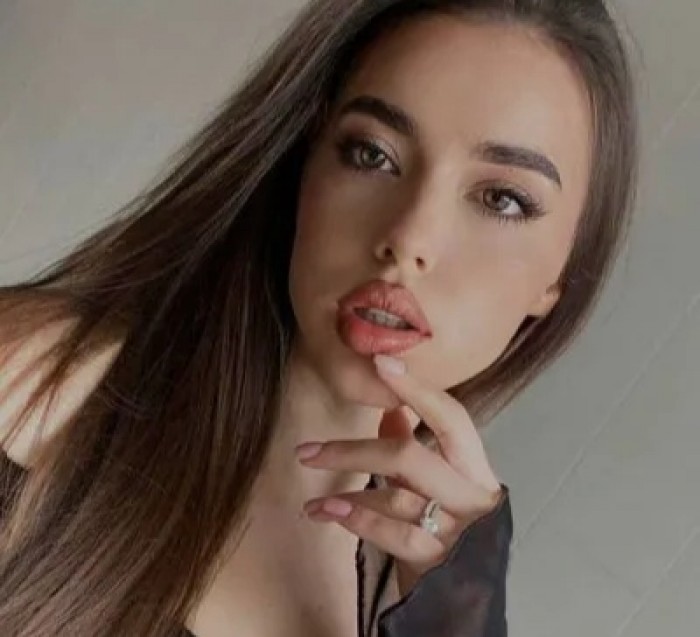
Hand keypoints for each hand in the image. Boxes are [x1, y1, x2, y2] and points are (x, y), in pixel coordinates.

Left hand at [295, 354, 503, 597]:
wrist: (468, 594)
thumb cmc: (448, 522)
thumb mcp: (437, 481)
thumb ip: (415, 444)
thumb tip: (392, 405)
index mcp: (474, 466)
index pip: (451, 418)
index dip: (418, 389)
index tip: (381, 362)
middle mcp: (471, 494)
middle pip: (409, 456)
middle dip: (354, 450)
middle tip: (308, 452)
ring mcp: (456, 529)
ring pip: (395, 497)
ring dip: (346, 492)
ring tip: (314, 499)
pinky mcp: (437, 561)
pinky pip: (393, 535)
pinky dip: (358, 520)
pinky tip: (329, 513)